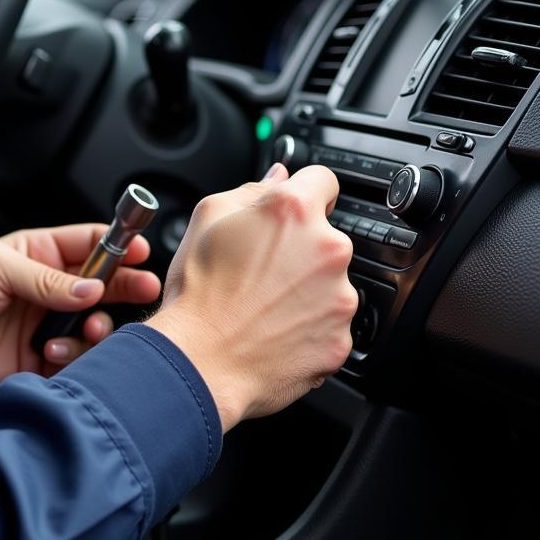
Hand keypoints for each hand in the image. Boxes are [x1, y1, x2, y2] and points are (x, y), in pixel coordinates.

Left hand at [0, 224, 161, 399]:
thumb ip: (45, 279)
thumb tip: (91, 287)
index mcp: (37, 254)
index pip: (88, 243)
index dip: (117, 245)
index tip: (139, 251)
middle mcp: (47, 289)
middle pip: (102, 284)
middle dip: (125, 286)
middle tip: (143, 288)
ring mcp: (45, 325)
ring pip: (93, 324)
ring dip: (98, 327)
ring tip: (88, 329)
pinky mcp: (39, 361)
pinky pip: (74, 360)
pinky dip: (74, 358)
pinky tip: (52, 354)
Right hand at [146, 163, 357, 432]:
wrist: (199, 360)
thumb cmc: (198, 293)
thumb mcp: (207, 218)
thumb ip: (251, 189)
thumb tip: (279, 178)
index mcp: (294, 211)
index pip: (323, 180)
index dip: (303, 193)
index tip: (292, 214)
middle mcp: (327, 249)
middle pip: (326, 236)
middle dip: (300, 248)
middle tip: (261, 270)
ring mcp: (340, 297)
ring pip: (330, 282)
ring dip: (306, 289)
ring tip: (264, 305)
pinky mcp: (341, 339)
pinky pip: (331, 325)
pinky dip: (309, 327)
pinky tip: (274, 330)